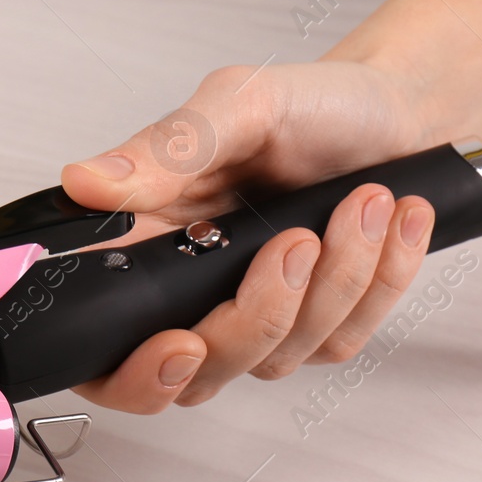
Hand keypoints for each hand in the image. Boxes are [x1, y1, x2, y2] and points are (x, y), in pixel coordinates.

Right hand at [61, 60, 440, 412]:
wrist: (395, 110)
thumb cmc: (312, 106)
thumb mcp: (237, 107)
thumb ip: (164, 150)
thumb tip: (86, 183)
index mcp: (149, 243)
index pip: (107, 343)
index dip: (134, 370)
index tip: (180, 343)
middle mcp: (194, 292)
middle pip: (197, 375)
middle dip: (258, 319)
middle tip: (297, 241)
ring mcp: (258, 318)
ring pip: (279, 356)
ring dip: (337, 278)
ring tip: (364, 200)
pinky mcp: (321, 327)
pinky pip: (343, 339)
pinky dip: (379, 279)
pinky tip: (392, 223)